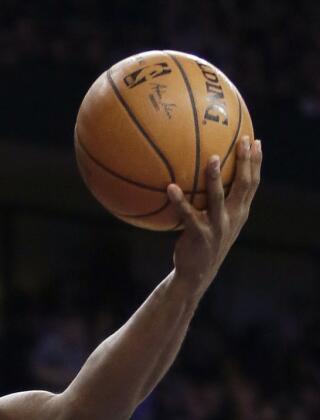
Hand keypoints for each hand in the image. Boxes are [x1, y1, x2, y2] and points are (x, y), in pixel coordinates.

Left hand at [167, 136, 262, 289]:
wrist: (197, 272)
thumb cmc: (203, 241)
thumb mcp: (217, 221)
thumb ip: (217, 202)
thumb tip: (205, 178)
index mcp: (239, 212)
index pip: (252, 183)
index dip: (256, 163)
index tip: (256, 141)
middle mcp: (233, 217)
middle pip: (244, 185)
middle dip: (246, 162)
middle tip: (244, 140)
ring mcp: (218, 226)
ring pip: (219, 197)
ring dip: (216, 177)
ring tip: (212, 157)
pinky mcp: (200, 234)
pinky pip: (188, 214)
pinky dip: (179, 200)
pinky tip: (170, 187)